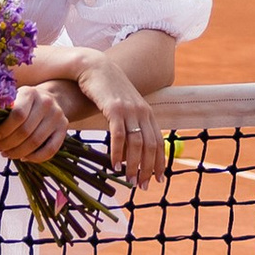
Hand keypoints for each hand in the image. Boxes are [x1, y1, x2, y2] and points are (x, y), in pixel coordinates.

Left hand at [0, 84, 80, 165]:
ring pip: (36, 142)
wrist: (51, 98)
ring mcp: (57, 116)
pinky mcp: (64, 128)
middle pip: (25, 131)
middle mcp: (46, 103)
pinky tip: (23, 158)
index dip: (4, 130)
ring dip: (18, 153)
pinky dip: (35, 158)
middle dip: (8, 144)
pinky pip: (50, 150)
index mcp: (30, 93)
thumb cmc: (24, 102)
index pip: (17, 115)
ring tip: (6, 154)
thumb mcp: (12, 101)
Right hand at [31, 49, 167, 188]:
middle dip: (147, 168)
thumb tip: (134, 147)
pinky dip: (118, 152)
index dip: (159, 162)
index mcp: (147, 112)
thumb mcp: (125, 106)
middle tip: (141, 186)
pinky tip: (115, 165)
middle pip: (150, 145)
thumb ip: (132, 122)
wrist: (95, 68)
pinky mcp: (114, 108)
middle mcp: (142, 111)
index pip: (159, 142)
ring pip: (136, 143)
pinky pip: (119, 135)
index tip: (157, 179)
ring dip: (134, 165)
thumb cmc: (108, 90)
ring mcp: (129, 109)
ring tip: (129, 180)